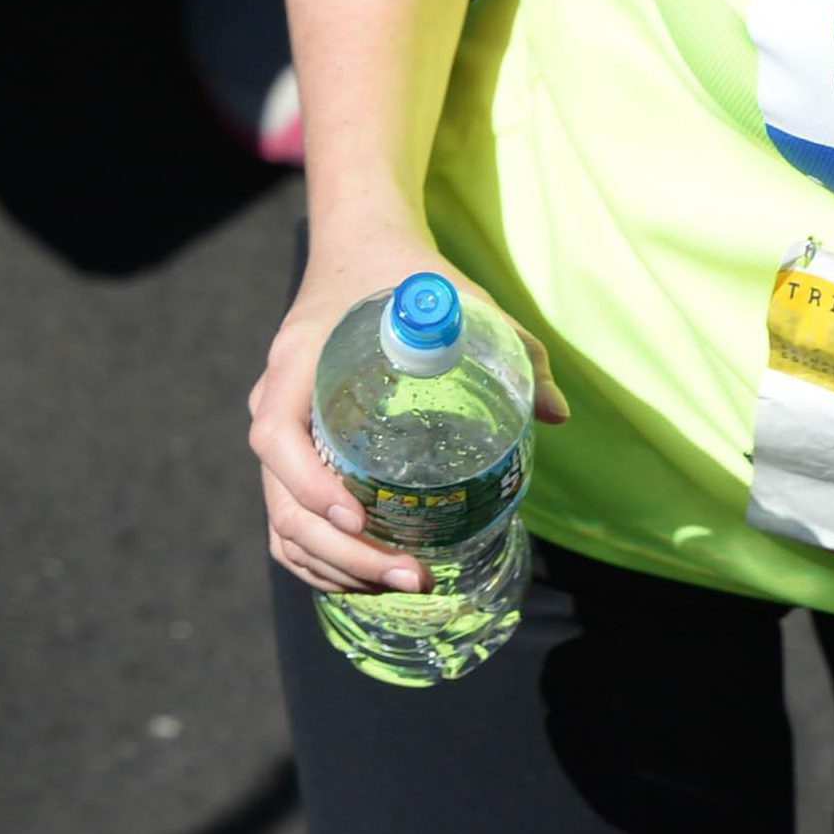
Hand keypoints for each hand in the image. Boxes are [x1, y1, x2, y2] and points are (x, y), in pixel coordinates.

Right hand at [251, 228, 567, 599]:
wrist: (361, 250)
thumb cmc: (405, 279)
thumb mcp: (462, 300)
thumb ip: (512, 349)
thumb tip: (558, 415)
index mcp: (298, 362)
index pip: (275, 435)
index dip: (308, 485)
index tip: (358, 517)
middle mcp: (276, 403)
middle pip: (282, 502)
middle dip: (344, 554)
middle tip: (414, 574)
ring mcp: (282, 434)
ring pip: (285, 526)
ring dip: (337, 568)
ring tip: (406, 583)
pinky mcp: (296, 455)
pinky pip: (292, 524)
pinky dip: (323, 562)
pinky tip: (372, 579)